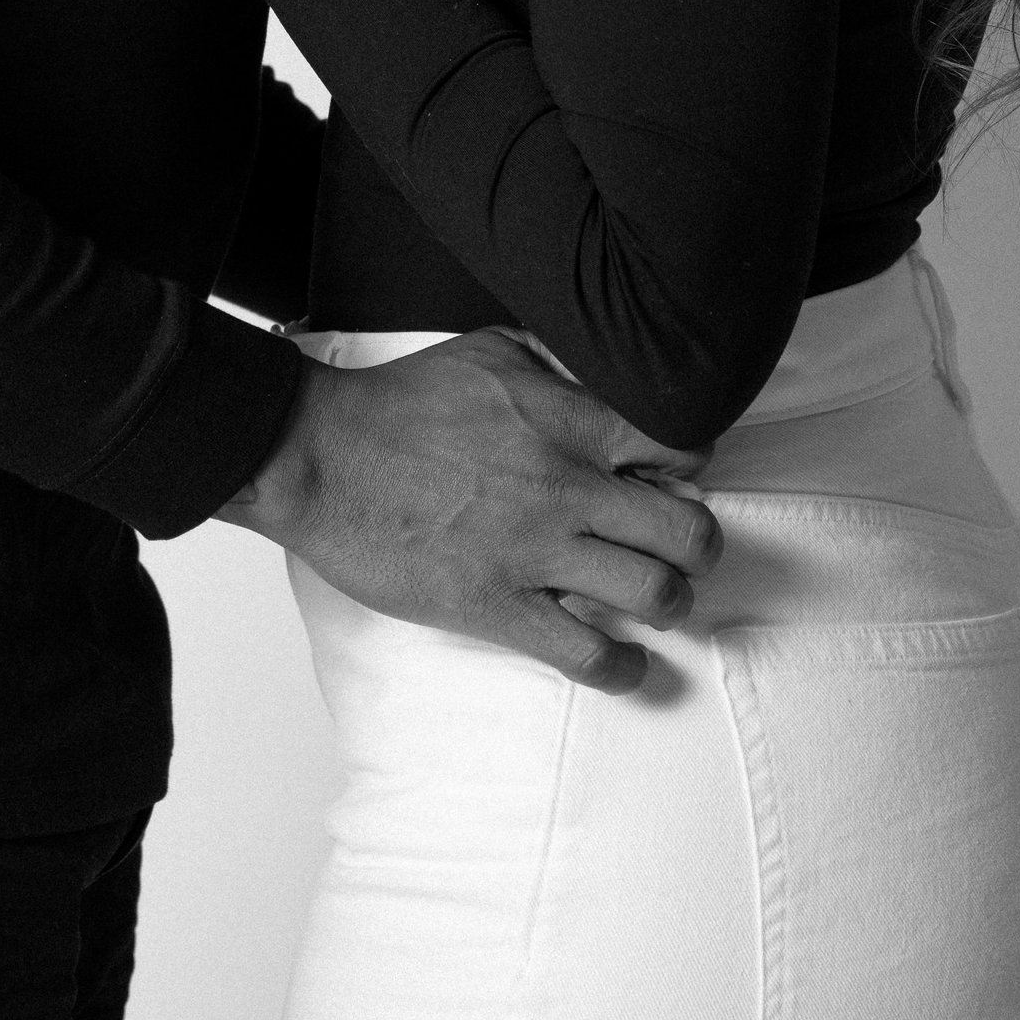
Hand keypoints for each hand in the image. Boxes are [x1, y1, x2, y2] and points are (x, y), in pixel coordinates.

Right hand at [219, 326, 721, 692]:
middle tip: (682, 550)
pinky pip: (588, 655)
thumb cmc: (396, 403)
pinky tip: (624, 663)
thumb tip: (600, 371)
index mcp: (569, 420)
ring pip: (655, 594)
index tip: (676, 479)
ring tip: (655, 603)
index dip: (691, 466)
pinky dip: (622, 669)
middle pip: (688, 532)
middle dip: (698, 546)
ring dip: (669, 604)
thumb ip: (555, 361)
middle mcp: (568, 487)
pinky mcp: (499, 607)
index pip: (681, 446)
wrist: (322, 455)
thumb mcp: (487, 350)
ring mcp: (537, 552)